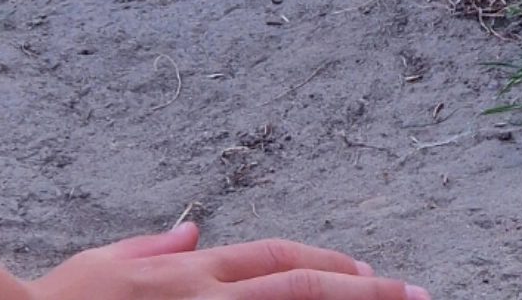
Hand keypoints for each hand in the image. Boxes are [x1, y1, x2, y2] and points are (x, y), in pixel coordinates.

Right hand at [29, 221, 429, 299]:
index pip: (274, 261)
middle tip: (419, 294)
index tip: (367, 272)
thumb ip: (153, 246)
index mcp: (188, 274)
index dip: (325, 265)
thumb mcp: (103, 263)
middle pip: (301, 290)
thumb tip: (191, 229)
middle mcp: (204, 299)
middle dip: (366, 292)